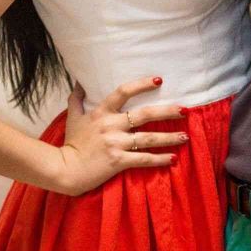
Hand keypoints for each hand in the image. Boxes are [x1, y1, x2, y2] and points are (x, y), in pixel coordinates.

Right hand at [56, 76, 186, 195]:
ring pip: (149, 138)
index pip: (123, 92)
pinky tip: (173, 158)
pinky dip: (160, 159)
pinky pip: (144, 159)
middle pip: (144, 114)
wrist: (65, 169)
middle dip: (166, 112)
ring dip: (169, 137)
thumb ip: (77, 99)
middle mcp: (111, 125)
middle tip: (184, 111)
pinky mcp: (118, 161)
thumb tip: (78, 83)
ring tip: (185, 136)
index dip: (142, 84)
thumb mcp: (73, 118)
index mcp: (102, 112)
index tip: (159, 81)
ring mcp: (116, 143)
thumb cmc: (71, 143)